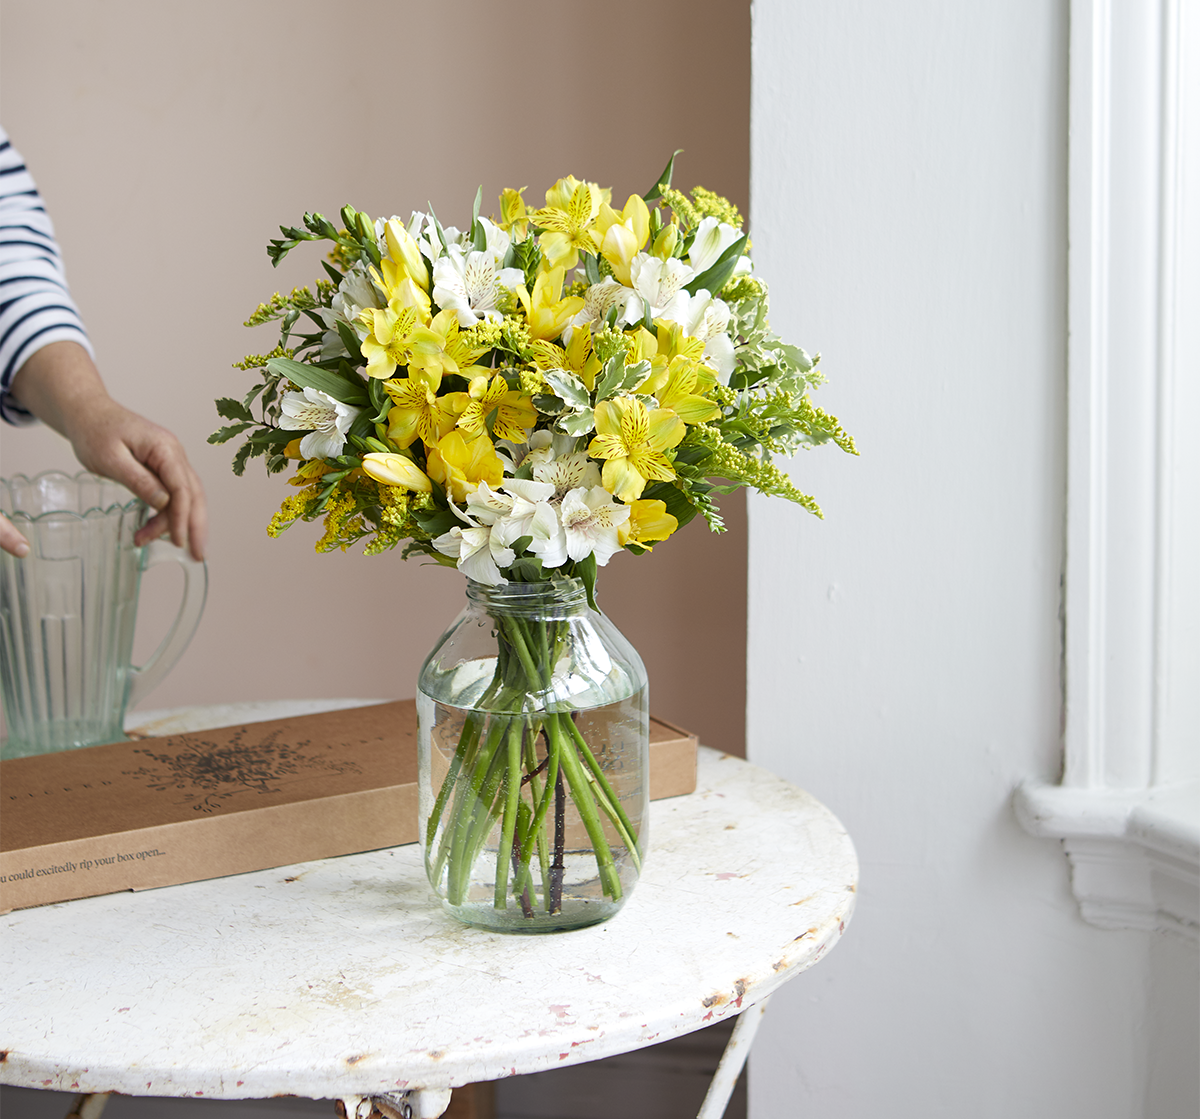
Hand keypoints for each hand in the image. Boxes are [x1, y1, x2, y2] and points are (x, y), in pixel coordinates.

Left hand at [5, 341, 207, 559]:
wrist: (88, 412)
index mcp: (165, 449)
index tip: (178, 542)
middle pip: (194, 494)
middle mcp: (175, 454)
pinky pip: (175, 492)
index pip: (182, 489)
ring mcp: (171, 459)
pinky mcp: (163, 466)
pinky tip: (161, 527)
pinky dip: (171, 512)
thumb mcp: (110, 459)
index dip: (182, 518)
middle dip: (196, 526)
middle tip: (196, 555)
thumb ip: (139, 481)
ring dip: (180, 522)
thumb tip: (164, 503)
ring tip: (164, 544)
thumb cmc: (94, 431)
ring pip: (187, 495)